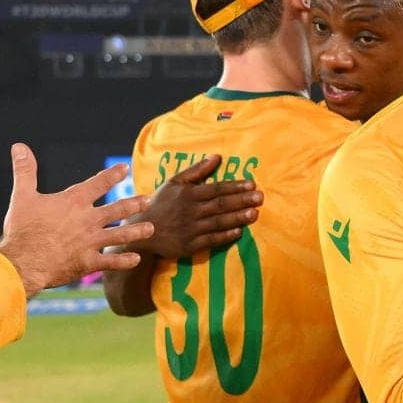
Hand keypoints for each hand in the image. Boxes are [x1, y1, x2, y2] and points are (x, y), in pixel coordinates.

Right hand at [0, 144, 154, 296]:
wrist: (23, 261)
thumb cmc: (22, 228)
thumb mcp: (22, 196)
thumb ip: (25, 171)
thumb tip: (18, 145)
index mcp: (74, 202)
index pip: (98, 184)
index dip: (112, 175)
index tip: (125, 168)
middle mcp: (88, 221)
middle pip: (117, 210)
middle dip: (134, 204)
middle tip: (148, 200)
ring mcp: (91, 242)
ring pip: (120, 235)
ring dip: (137, 231)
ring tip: (150, 229)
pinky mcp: (89, 263)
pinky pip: (111, 262)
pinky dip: (124, 261)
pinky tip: (136, 259)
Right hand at [136, 155, 262, 257]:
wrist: (142, 230)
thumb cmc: (161, 203)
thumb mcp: (174, 183)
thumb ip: (196, 171)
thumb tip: (217, 157)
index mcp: (188, 194)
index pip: (216, 189)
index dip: (235, 187)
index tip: (252, 184)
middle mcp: (190, 211)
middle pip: (221, 205)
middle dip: (242, 201)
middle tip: (260, 197)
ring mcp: (191, 229)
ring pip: (218, 222)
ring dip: (237, 218)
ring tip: (255, 213)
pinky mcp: (190, 245)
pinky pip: (211, 240)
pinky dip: (226, 236)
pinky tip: (239, 231)